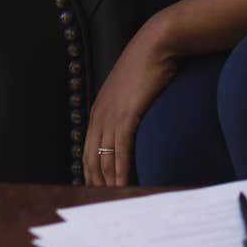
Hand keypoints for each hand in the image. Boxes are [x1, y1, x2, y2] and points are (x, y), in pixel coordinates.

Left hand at [82, 17, 182, 186]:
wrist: (157, 43)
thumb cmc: (149, 63)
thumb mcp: (132, 87)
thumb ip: (129, 104)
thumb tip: (137, 119)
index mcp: (99, 110)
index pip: (88, 151)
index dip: (92, 173)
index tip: (98, 190)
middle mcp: (100, 115)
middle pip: (92, 159)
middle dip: (97, 183)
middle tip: (104, 203)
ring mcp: (111, 116)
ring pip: (105, 159)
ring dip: (109, 182)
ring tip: (115, 200)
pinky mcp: (126, 116)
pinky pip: (120, 151)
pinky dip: (121, 171)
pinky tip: (124, 184)